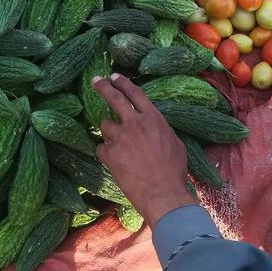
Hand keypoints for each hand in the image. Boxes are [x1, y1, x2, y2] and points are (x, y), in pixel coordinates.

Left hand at [92, 73, 195, 227]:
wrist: (162, 193)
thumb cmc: (173, 171)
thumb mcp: (175, 143)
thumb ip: (161, 130)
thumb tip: (154, 126)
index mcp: (153, 119)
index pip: (135, 93)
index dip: (123, 83)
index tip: (114, 76)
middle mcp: (134, 124)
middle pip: (114, 98)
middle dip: (103, 87)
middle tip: (96, 81)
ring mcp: (120, 138)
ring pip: (105, 125)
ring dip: (108, 132)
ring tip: (117, 144)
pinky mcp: (109, 154)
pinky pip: (101, 148)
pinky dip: (106, 153)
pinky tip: (115, 162)